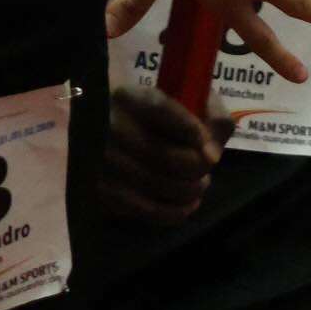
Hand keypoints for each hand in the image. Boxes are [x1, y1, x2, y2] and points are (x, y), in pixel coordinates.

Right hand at [98, 87, 235, 224]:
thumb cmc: (148, 116)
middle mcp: (111, 128)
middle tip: (206, 167)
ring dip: (193, 189)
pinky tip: (187, 204)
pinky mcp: (105, 194)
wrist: (98, 136)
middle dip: (200, 167)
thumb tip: (212, 150)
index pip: (162, 110)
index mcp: (129, 98)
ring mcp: (105, 164)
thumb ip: (205, 111)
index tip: (209, 144)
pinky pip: (151, 211)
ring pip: (166, 186)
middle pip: (171, 157)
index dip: (192, 129)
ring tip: (198, 184)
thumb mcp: (172, 98)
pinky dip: (178, 211)